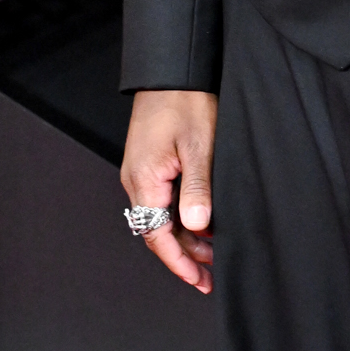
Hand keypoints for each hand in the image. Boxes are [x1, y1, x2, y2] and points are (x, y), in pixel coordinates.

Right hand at [120, 89, 218, 293]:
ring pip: (162, 218)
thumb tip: (197, 225)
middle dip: (184, 257)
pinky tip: (203, 225)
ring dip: (186, 238)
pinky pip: (163, 201)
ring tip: (212, 255)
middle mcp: (137, 180)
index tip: (198, 280)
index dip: (178, 262)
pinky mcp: (150, 164)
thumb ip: (198, 188)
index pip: (157, 235)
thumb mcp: (199, 147)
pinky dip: (182, 218)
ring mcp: (142, 172)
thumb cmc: (185, 101)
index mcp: (144, 180)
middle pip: (158, 231)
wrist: (172, 70)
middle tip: (210, 277)